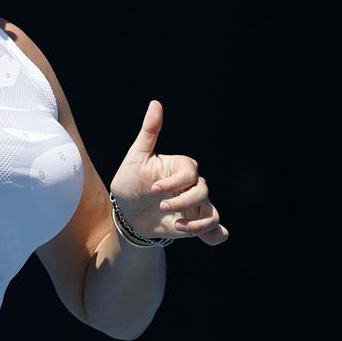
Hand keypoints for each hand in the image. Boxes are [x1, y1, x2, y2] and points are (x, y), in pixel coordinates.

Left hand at [109, 99, 228, 245]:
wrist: (126, 211)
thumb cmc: (130, 180)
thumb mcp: (135, 157)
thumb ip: (149, 132)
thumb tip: (156, 103)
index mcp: (181, 168)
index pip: (190, 173)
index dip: (174, 183)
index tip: (153, 189)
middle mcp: (192, 186)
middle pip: (203, 192)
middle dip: (183, 201)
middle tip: (161, 207)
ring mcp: (195, 206)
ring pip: (212, 213)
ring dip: (197, 223)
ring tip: (176, 227)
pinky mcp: (195, 224)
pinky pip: (216, 231)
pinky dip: (214, 235)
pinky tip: (201, 237)